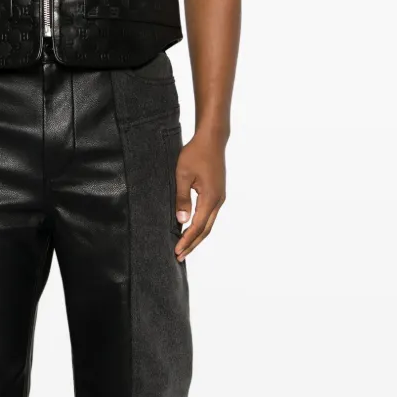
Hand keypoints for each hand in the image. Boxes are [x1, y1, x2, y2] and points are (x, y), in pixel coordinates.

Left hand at [174, 131, 226, 260]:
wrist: (212, 139)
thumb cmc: (195, 154)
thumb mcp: (182, 175)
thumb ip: (182, 198)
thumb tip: (182, 221)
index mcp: (210, 198)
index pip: (197, 226)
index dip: (187, 241)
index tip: (177, 251)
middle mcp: (218, 201)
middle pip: (206, 230)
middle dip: (192, 244)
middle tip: (179, 257)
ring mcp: (219, 197)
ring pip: (209, 223)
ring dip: (197, 236)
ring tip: (184, 247)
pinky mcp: (217, 193)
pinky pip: (209, 215)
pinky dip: (200, 226)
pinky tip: (191, 229)